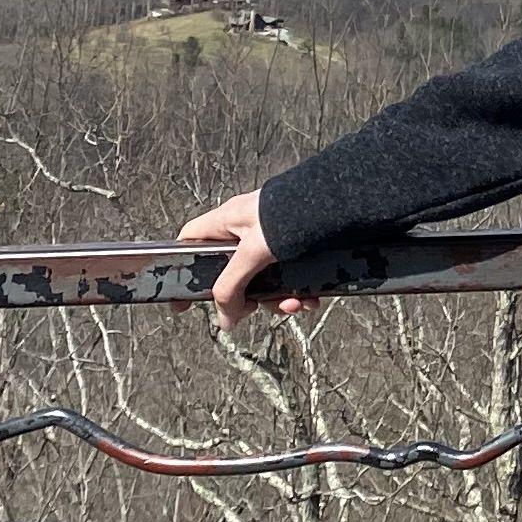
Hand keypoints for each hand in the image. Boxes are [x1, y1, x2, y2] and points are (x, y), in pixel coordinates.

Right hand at [180, 188, 305, 330]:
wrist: (340, 201)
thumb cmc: (291, 214)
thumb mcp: (252, 253)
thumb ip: (232, 288)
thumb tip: (225, 321)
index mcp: (227, 220)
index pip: (190, 241)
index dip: (181, 269)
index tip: (183, 301)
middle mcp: (245, 228)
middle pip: (231, 272)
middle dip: (246, 296)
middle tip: (254, 308)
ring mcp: (269, 238)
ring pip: (261, 278)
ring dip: (276, 298)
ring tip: (293, 305)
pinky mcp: (293, 245)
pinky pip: (285, 275)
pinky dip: (295, 291)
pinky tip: (309, 300)